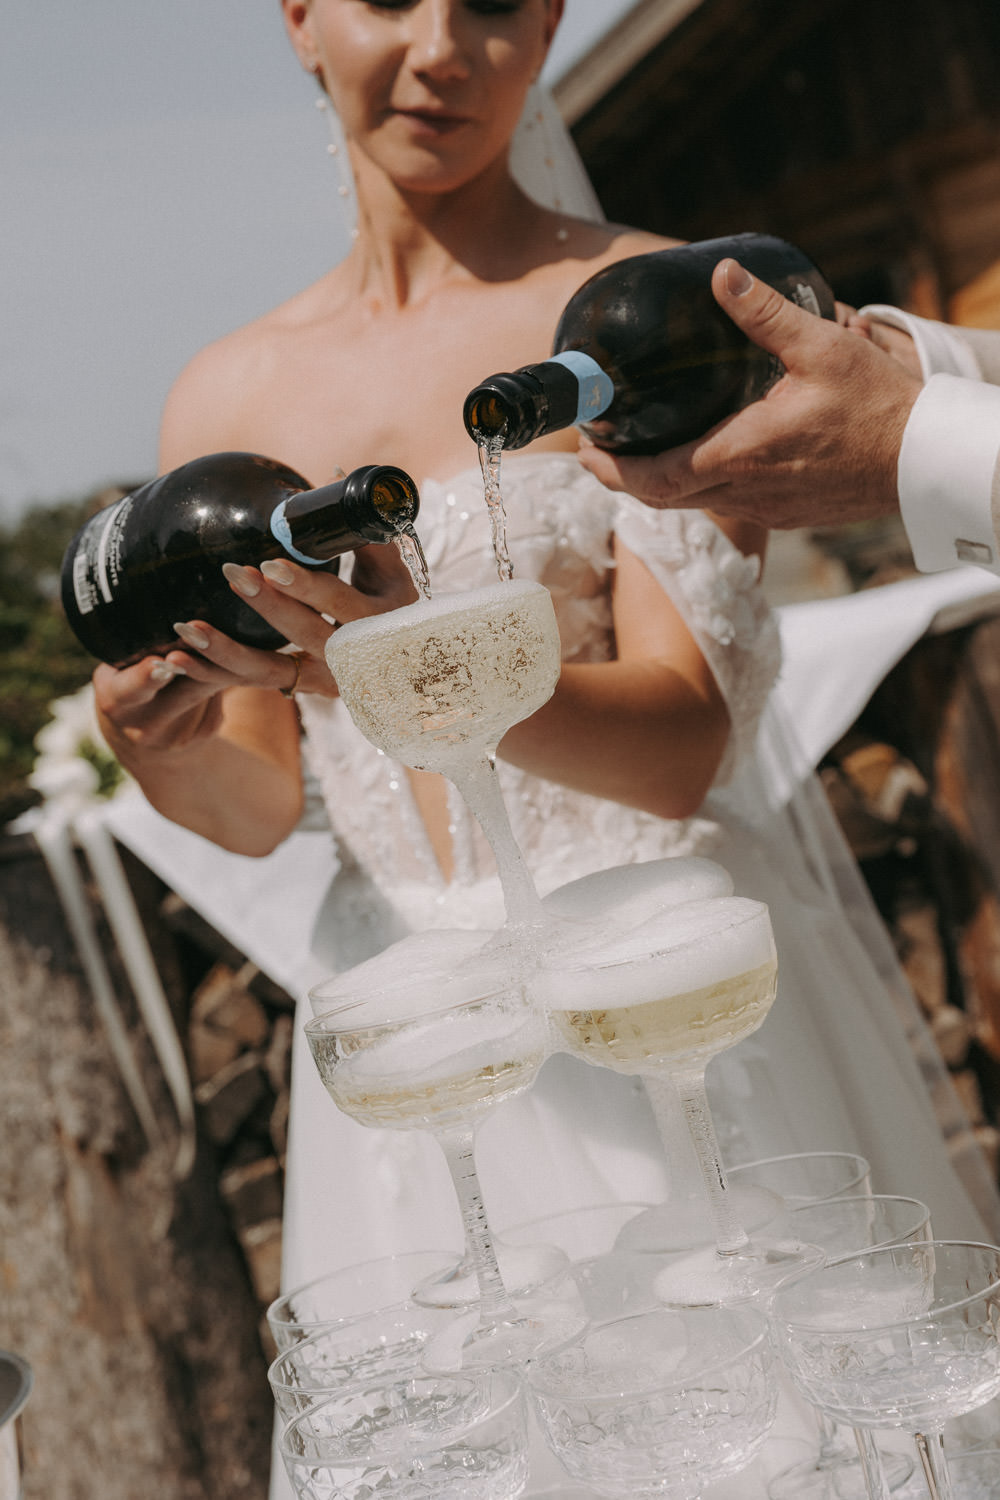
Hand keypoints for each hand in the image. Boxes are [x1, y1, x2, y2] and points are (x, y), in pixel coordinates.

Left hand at [94, 540, 417, 754]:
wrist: (406, 656)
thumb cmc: (391, 596)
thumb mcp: (387, 566)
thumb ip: (360, 528)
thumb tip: (337, 474)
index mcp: (379, 620)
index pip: (339, 603)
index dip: (306, 586)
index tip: (271, 564)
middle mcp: (354, 657)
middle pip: (304, 635)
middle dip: (266, 608)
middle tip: (232, 574)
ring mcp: (327, 680)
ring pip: (271, 671)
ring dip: (226, 650)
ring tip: (186, 627)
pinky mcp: (302, 689)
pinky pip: (252, 684)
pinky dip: (212, 673)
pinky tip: (175, 659)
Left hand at [579, 259, 922, 530]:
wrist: (925, 460)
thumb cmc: (878, 406)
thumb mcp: (821, 347)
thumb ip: (765, 313)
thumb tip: (721, 274)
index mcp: (742, 454)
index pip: (656, 479)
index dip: (613, 471)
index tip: (587, 450)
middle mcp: (746, 492)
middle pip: (663, 499)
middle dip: (622, 478)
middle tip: (598, 451)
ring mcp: (765, 509)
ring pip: (693, 505)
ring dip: (660, 484)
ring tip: (638, 452)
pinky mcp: (783, 515)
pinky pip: (725, 506)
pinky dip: (697, 488)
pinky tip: (699, 459)